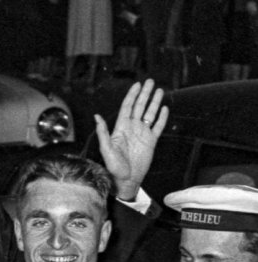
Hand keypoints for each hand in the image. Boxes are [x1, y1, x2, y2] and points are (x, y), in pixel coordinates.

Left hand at [94, 79, 168, 200]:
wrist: (126, 180)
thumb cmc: (114, 167)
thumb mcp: (106, 150)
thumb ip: (103, 133)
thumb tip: (96, 117)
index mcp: (121, 128)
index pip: (127, 107)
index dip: (132, 95)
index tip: (137, 85)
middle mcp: (132, 129)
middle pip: (139, 107)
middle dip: (145, 94)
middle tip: (150, 81)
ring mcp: (142, 134)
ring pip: (150, 114)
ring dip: (154, 102)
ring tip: (159, 90)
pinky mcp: (151, 142)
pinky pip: (158, 127)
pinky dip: (162, 118)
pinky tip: (164, 108)